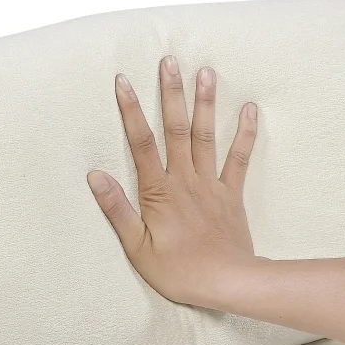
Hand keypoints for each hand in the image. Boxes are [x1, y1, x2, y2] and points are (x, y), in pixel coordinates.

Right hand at [87, 55, 258, 308]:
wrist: (227, 283)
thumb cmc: (177, 270)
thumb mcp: (136, 247)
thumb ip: (117, 209)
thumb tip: (95, 175)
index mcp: (158, 192)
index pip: (141, 142)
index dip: (131, 110)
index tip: (123, 80)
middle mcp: (185, 180)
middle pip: (177, 129)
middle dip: (171, 93)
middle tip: (170, 60)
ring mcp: (210, 184)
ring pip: (207, 137)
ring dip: (206, 103)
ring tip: (206, 72)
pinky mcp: (231, 195)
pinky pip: (239, 159)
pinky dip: (245, 134)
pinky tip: (250, 110)